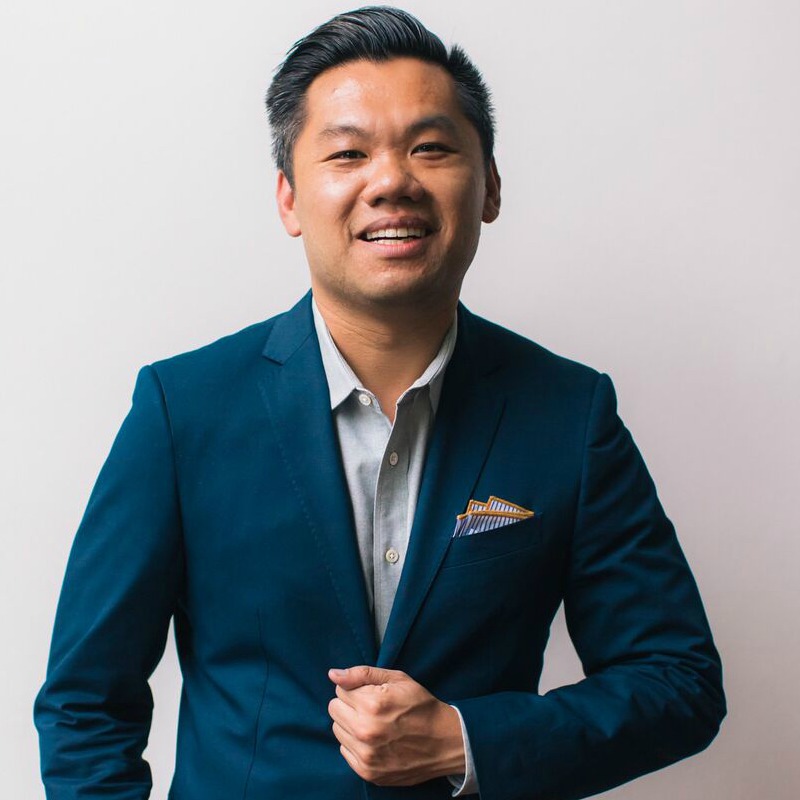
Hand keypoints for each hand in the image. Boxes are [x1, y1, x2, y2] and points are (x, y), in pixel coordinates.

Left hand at [327, 665, 464, 785]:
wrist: (444, 741)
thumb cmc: (421, 706)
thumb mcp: (397, 679)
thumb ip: (362, 674)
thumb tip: (333, 674)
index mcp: (372, 704)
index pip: (340, 691)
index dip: (356, 689)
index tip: (372, 694)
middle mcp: (366, 731)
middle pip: (334, 710)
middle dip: (349, 705)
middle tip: (371, 708)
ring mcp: (366, 755)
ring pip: (337, 730)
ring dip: (351, 725)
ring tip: (374, 724)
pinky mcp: (368, 772)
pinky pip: (345, 751)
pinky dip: (355, 744)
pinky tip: (375, 740)